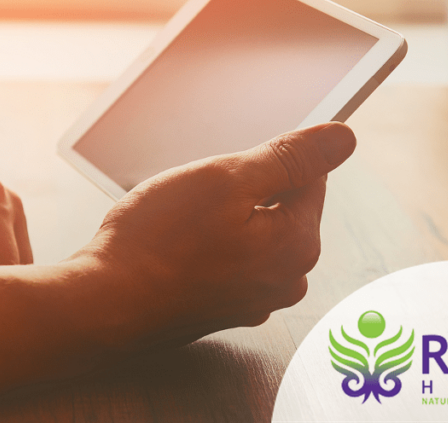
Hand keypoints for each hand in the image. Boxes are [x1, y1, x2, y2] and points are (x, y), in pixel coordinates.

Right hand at [70, 122, 355, 349]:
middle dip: (242, 189)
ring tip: (181, 221)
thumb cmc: (157, 242)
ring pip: (251, 231)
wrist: (104, 305)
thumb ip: (291, 158)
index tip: (228, 162)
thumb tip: (343, 139)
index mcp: (298, 243)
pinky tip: (175, 245)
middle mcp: (286, 278)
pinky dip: (206, 245)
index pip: (310, 176)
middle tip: (196, 193)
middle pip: (280, 206)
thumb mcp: (226, 179)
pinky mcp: (223, 309)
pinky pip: (228, 258)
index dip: (267, 157)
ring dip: (221, 216)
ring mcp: (255, 299)